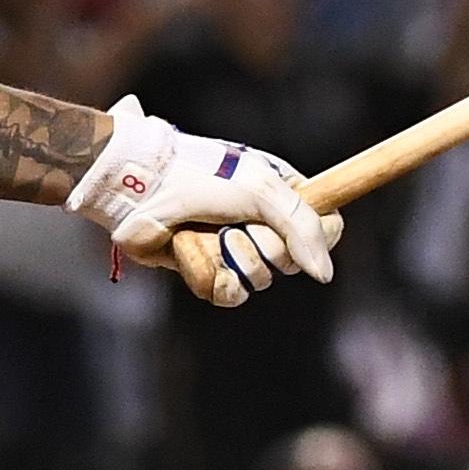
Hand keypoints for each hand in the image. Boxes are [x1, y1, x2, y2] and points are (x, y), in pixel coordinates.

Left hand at [65, 97, 340, 308]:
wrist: (142, 188)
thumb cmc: (201, 177)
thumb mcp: (262, 190)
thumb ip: (303, 228)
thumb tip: (324, 275)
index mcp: (282, 194)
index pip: (326, 227)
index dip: (316, 236)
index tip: (291, 226)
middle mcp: (262, 223)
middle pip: (293, 261)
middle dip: (263, 244)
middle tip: (236, 221)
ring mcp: (234, 248)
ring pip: (259, 279)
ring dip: (232, 256)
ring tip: (209, 230)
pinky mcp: (207, 268)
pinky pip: (229, 292)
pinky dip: (211, 274)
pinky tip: (194, 249)